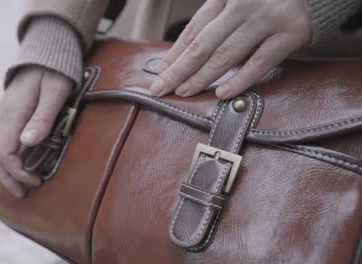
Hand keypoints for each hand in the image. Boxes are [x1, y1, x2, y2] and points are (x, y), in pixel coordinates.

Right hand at [0, 66, 71, 197]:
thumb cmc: (55, 72)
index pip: (4, 152)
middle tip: (25, 194)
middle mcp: (4, 116)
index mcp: (14, 113)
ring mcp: (3, 114)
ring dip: (4, 169)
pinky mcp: (8, 113)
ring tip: (19, 185)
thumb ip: (43, 117)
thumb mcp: (55, 92)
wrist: (45, 53)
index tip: (36, 180)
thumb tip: (27, 143)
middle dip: (8, 178)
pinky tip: (12, 162)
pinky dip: (2, 156)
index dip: (17, 171)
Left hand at [150, 0, 310, 98]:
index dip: (175, 54)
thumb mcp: (232, 4)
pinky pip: (260, 63)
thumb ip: (209, 26)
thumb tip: (175, 59)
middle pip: (203, 45)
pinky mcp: (291, 33)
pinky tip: (222, 94)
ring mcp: (267, 18)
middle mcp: (243, 4)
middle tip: (161, 89)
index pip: (194, 30)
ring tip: (184, 92)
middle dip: (179, 70)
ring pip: (226, 56)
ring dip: (202, 78)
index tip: (161, 74)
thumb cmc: (263, 0)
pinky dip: (240, 80)